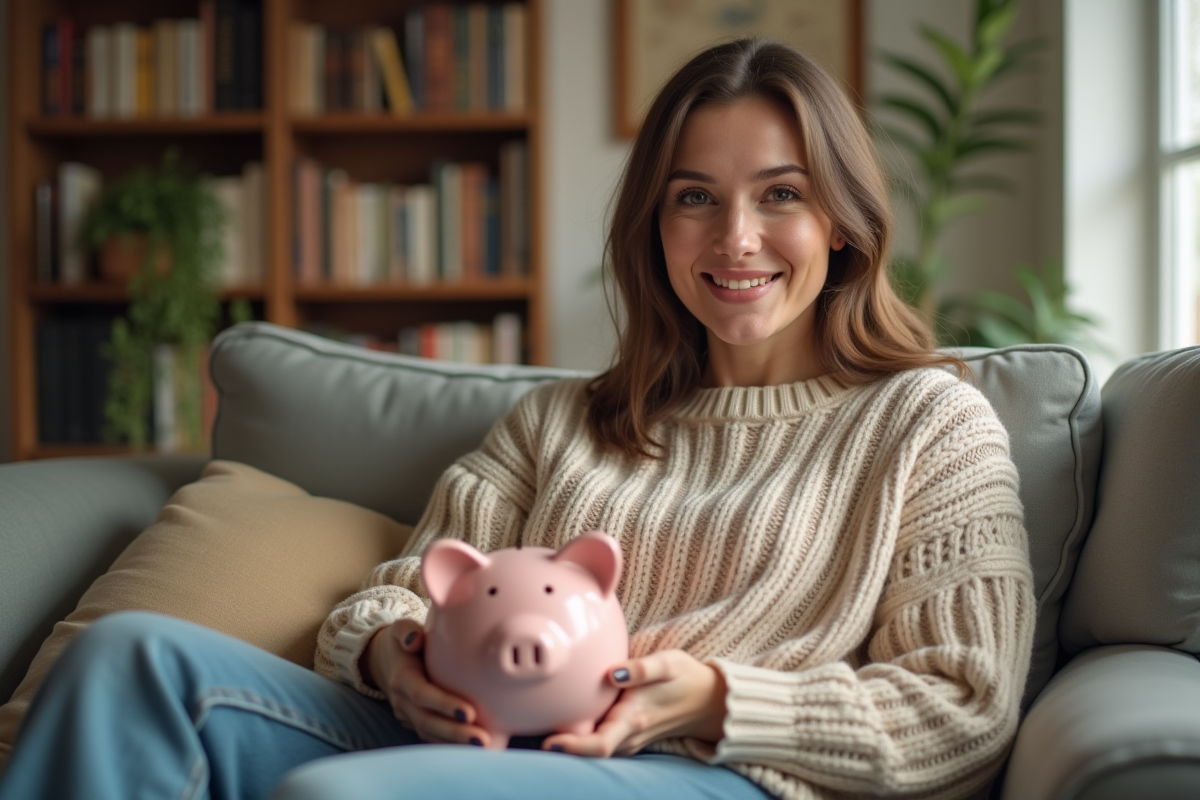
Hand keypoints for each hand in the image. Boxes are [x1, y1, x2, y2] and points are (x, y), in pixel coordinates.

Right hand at [363, 618, 492, 745]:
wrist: (383, 661)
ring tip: (483, 745)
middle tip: (481, 738)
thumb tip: (415, 639)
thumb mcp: (400, 629)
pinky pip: (432, 737)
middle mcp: (403, 701)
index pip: (423, 695)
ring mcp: (407, 715)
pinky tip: (472, 748)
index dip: (444, 705)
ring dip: (455, 742)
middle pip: (427, 721)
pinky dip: (450, 744)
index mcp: (402, 678)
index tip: (470, 712)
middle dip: (454, 732)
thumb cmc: (401, 643)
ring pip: (430, 733)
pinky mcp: (415, 723)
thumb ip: (406, 630)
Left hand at [541, 649, 726, 756]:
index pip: (599, 745)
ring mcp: (625, 739)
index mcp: (634, 719)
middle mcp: (627, 735)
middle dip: (557, 748)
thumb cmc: (684, 677)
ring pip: (589, 749)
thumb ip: (642, 668)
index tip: (548, 741)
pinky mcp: (623, 735)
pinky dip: (575, 736)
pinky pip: (595, 742)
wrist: (707, 700)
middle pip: (586, 752)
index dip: (573, 747)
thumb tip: (613, 672)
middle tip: (521, 734)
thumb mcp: (668, 663)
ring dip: (564, 743)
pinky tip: (555, 720)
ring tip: (530, 726)